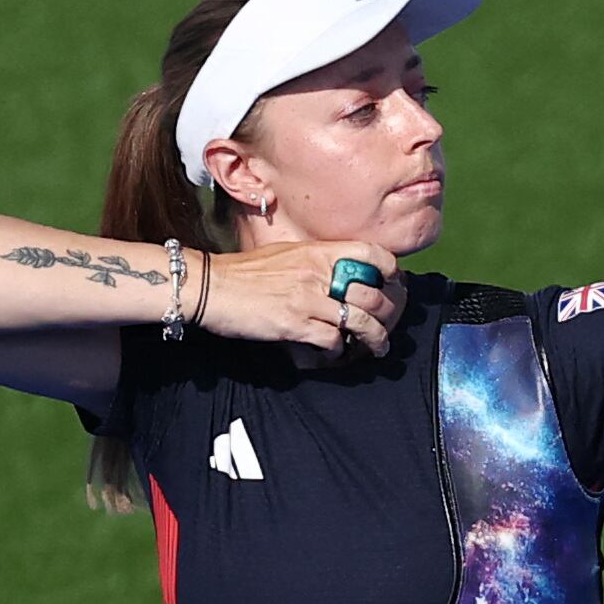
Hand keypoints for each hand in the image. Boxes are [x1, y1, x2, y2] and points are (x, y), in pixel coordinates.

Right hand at [200, 240, 407, 360]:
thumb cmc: (243, 273)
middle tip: (387, 325)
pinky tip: (332, 352)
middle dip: (387, 314)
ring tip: (378, 347)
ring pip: (360, 321)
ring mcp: (307, 299)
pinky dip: (337, 350)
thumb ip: (315, 262)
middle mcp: (317, 273)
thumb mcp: (284, 255)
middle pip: (372, 295)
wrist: (209, 286)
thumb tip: (340, 274)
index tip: (393, 284)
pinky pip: (332, 341)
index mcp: (316, 252)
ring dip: (374, 338)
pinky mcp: (295, 324)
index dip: (389, 270)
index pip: (370, 253)